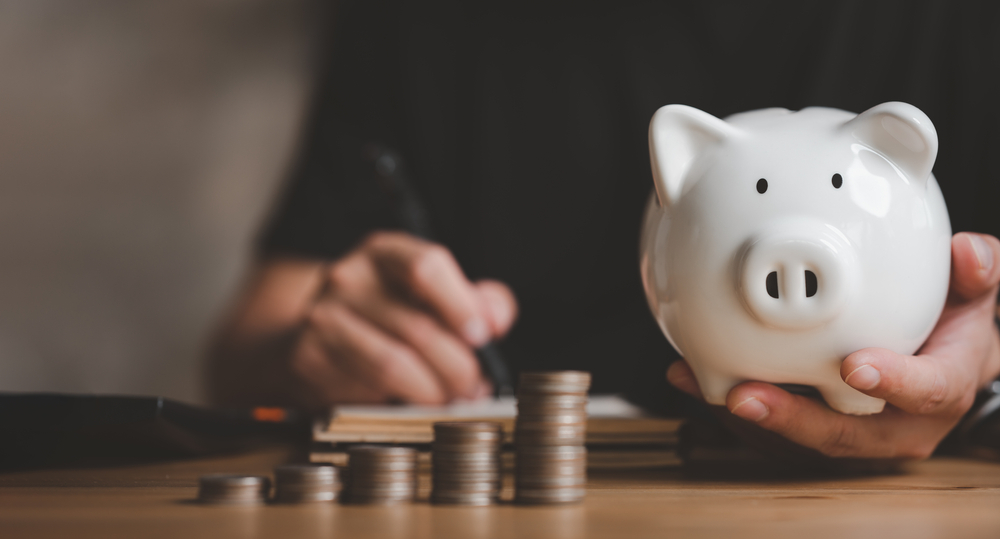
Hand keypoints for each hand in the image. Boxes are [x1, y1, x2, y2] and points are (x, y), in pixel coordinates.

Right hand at [291, 231, 516, 406]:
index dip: (461, 305)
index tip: (482, 337)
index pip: (426, 266)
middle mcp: (348, 276)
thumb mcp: (437, 296)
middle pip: (418, 327)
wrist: (318, 334)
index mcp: (385, 252)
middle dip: (457, 367)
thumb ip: (479, 301)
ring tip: (449, 400)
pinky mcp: (308, 357)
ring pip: (393, 364)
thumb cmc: (394, 314)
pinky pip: (364, 389)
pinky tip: (409, 402)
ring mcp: (323, 316)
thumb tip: (496, 320)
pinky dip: (396, 403)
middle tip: (473, 387)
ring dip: (432, 392)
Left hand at [668, 232, 999, 458]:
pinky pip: (772, 430)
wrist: (942, 359)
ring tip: (703, 386)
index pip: (925, 392)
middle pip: (846, 434)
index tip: (852, 368)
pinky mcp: (816, 431)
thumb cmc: (954, 324)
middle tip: (744, 395)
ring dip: (748, 418)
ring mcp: (853, 434)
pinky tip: (696, 379)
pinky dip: (733, 409)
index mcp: (941, 389)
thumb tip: (967, 250)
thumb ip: (976, 272)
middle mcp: (897, 425)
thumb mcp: (976, 293)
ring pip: (799, 440)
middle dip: (792, 420)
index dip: (892, 383)